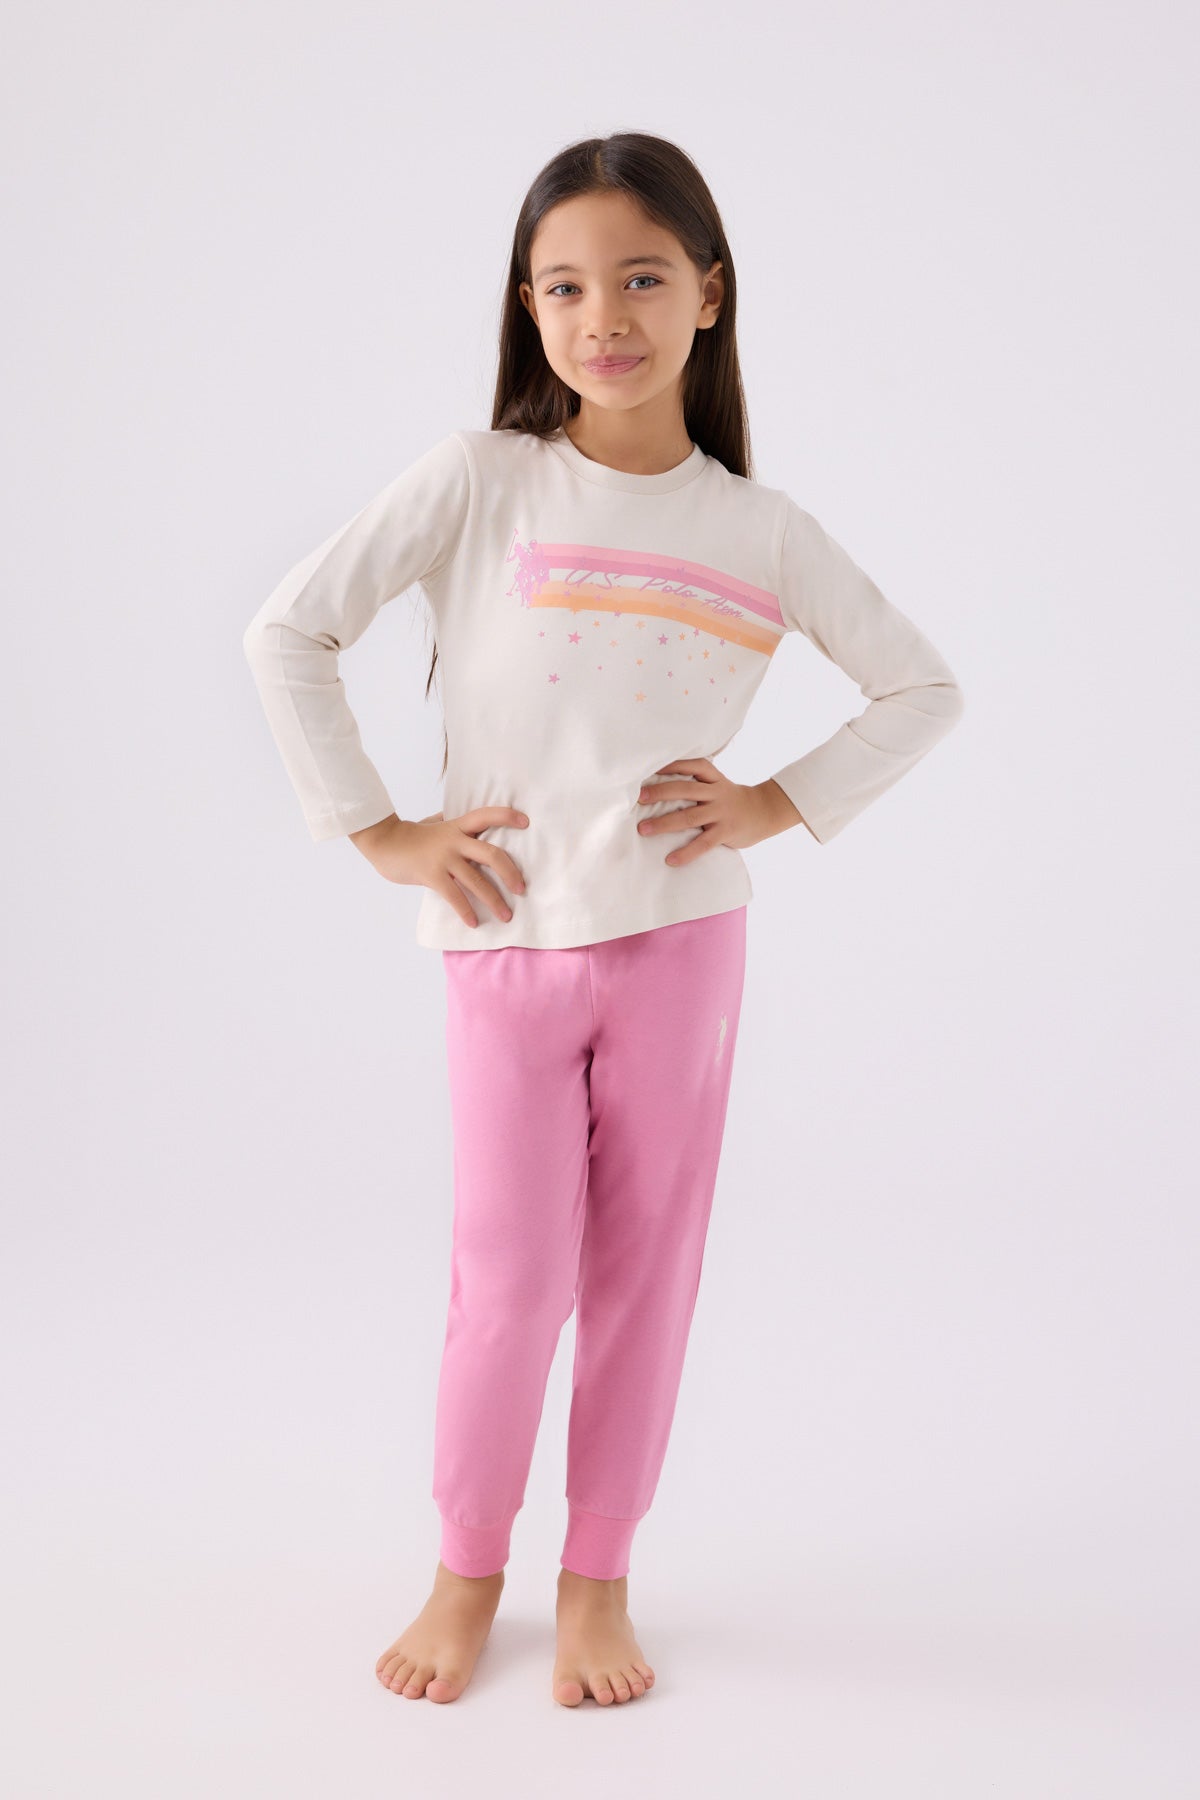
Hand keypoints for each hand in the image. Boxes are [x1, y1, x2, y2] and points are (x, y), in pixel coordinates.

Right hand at [348, 807, 529, 928]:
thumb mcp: (435, 824)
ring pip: (477, 881)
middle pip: (492, 854)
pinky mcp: (431, 875)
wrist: (383, 842)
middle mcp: (454, 841)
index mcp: (457, 826)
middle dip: (511, 873)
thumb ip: (453, 824)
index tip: (526, 822)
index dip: (506, 817)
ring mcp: (443, 858)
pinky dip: (467, 911)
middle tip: (522, 889)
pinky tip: (474, 922)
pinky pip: (455, 896)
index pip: (486, 815)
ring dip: (494, 900)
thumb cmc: (411, 835)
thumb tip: (473, 824)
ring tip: (506, 916)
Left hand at [636, 760, 804, 865]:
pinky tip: (671, 860)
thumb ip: (695, 783)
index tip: (648, 767)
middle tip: (638, 798)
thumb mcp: (717, 784)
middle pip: (684, 789)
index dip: (671, 765)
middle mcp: (716, 792)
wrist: (765, 812)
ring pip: (689, 816)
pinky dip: (686, 852)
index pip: (691, 765)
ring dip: (664, 823)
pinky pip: (703, 843)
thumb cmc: (731, 799)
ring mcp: (721, 812)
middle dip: (660, 792)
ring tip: (643, 829)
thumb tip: (657, 788)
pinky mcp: (726, 832)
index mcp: (713, 778)